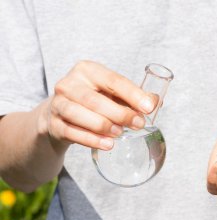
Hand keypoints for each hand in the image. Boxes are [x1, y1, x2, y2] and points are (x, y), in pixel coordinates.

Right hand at [40, 61, 156, 149]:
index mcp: (87, 70)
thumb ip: (134, 97)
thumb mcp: (112, 94)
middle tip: (138, 124)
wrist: (60, 115)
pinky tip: (108, 144)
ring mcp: (58, 104)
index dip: (132, 94)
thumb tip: (155, 102)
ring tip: (120, 133)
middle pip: (95, 99)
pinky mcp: (54, 124)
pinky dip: (91, 140)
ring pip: (79, 115)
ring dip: (103, 125)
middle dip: (120, 113)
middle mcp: (69, 84)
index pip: (113, 80)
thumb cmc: (94, 100)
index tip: (149, 108)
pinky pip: (72, 133)